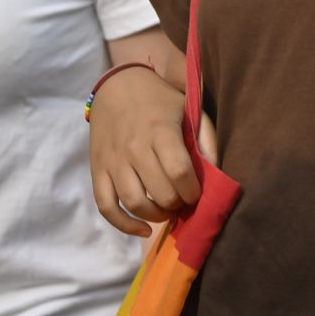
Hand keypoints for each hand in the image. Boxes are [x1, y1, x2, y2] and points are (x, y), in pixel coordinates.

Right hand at [88, 65, 216, 235]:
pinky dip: (124, 225)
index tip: (197, 193)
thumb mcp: (187, 107)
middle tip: (183, 200)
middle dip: (177, 203)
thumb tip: (217, 169)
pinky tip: (143, 229)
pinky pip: (106, 206)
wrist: (116, 86)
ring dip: (156, 215)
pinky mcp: (97, 170)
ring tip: (167, 209)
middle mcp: (134, 148)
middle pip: (160, 192)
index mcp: (160, 131)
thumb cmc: (159, 100)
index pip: (179, 172)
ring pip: (134, 203)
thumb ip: (205, 136)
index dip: (193, 191)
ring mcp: (113, 161)